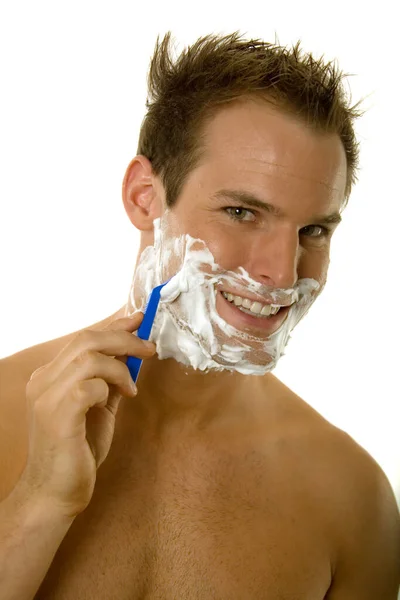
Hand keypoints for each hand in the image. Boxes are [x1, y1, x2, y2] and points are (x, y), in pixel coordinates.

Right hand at [19, 313, 154, 517]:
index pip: (83, 338)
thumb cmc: (77, 451)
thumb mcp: (98, 408)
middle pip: (86, 340)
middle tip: (149, 349)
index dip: (114, 326)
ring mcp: (47, 397)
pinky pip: (90, 385)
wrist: (54, 493)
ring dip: (120, 368)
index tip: (139, 319)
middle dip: (124, 339)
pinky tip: (116, 402)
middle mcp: (43, 381)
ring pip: (89, 358)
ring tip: (130, 389)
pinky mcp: (58, 415)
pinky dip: (109, 388)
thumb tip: (132, 353)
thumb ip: (110, 380)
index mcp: (49, 376)